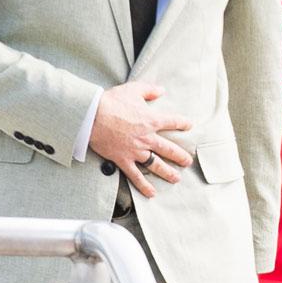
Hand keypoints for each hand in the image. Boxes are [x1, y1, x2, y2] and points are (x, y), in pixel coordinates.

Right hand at [88, 81, 192, 196]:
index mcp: (151, 120)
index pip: (173, 122)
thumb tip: (161, 90)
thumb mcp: (133, 89)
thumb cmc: (112, 101)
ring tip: (176, 178)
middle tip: (188, 162)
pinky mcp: (123, 160)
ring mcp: (136, 151)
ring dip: (168, 173)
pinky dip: (144, 185)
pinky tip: (151, 193)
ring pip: (156, 165)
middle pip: (169, 149)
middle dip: (180, 156)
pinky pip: (136, 176)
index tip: (188, 126)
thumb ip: (149, 90)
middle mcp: (147, 138)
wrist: (92, 116)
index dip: (182, 123)